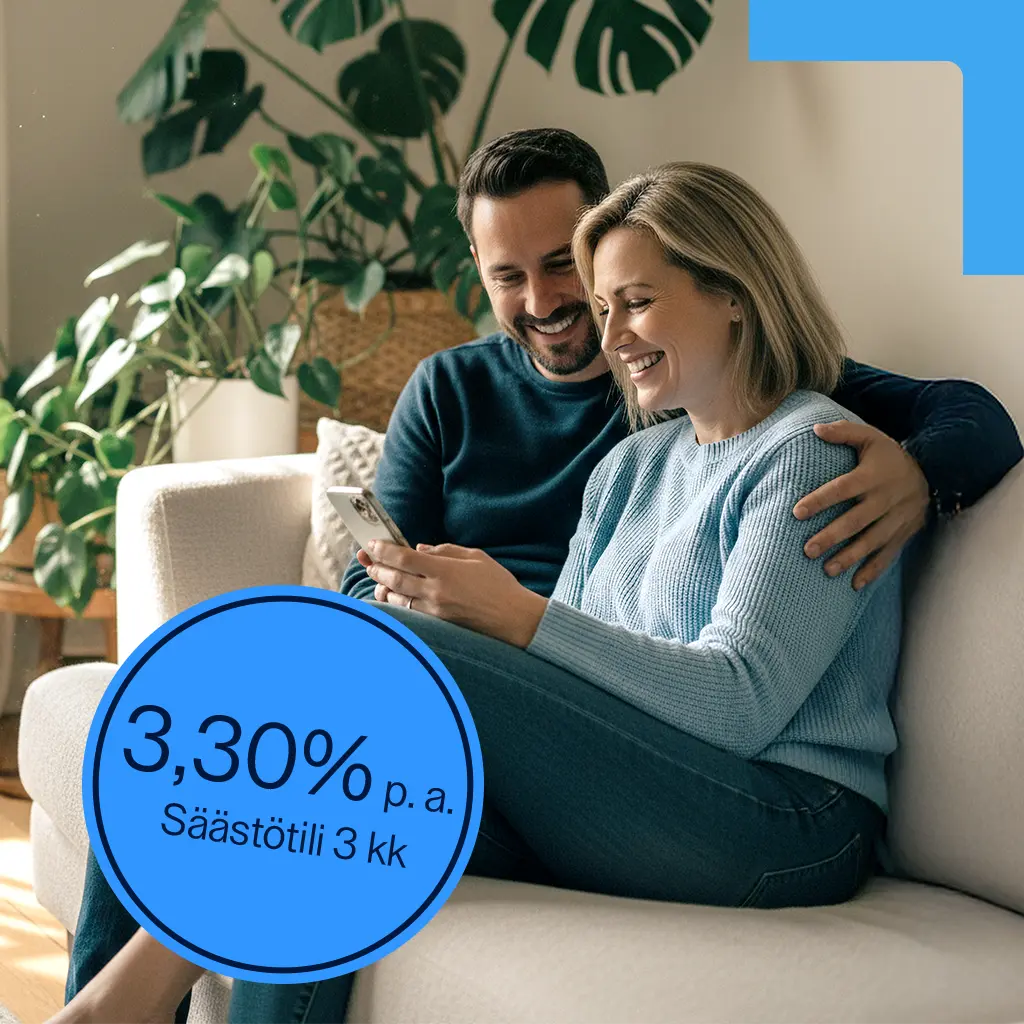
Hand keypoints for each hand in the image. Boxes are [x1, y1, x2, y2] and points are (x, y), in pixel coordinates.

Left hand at [359, 541, 547, 647]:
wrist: (514, 619)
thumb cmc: (499, 584)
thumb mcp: (475, 556)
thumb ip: (444, 550)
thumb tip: (418, 549)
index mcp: (444, 570)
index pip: (403, 558)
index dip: (383, 550)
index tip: (372, 544)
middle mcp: (435, 591)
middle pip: (394, 578)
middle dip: (377, 567)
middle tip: (367, 560)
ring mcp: (434, 610)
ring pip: (396, 597)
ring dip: (383, 586)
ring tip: (377, 578)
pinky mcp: (437, 624)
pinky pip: (408, 612)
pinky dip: (396, 602)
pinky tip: (393, 595)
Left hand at [793, 421, 930, 589]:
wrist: (933, 472)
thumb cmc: (889, 456)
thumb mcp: (871, 437)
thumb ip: (843, 432)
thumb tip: (815, 429)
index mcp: (873, 476)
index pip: (843, 489)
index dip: (820, 500)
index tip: (796, 512)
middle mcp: (886, 499)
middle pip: (856, 521)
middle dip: (831, 536)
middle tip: (807, 550)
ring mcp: (897, 519)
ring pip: (871, 542)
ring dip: (849, 557)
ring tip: (826, 570)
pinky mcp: (904, 533)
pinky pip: (888, 555)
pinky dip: (873, 570)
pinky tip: (855, 584)